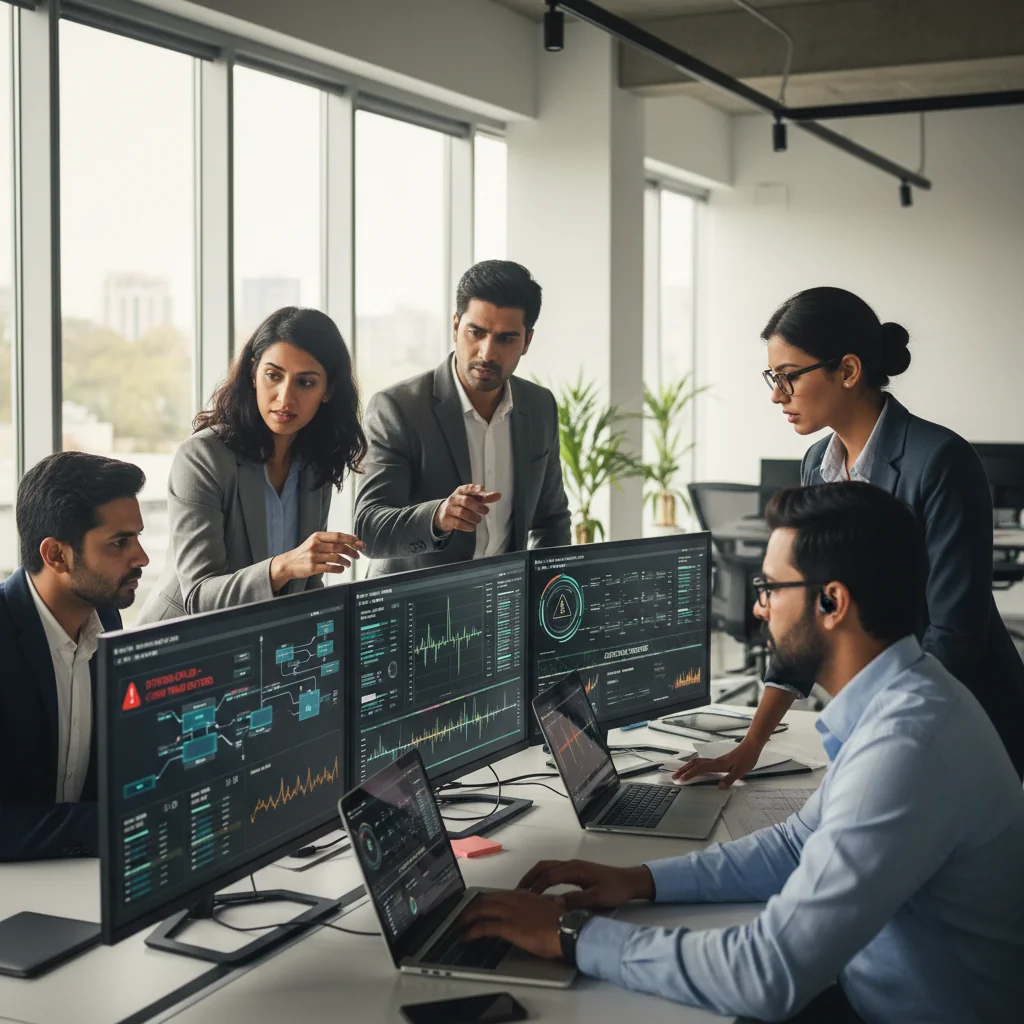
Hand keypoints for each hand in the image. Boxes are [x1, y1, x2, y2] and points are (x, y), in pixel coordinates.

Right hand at [270, 531, 363, 589]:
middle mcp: (315, 545)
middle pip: (339, 546)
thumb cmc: (305, 552)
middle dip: (352, 550)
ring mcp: (313, 556)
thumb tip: (351, 539)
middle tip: (358, 555)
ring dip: (346, 561)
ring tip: (349, 563)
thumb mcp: (315, 542)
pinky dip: (338, 569)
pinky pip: (330, 568)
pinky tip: (341, 569)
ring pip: (336, 557)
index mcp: (317, 536)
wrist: (288, 563)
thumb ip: (330, 540)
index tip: (359, 543)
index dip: (351, 539)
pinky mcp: (312, 567)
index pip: (338, 536)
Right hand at [433, 484, 500, 534]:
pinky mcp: (447, 519)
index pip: (468, 488)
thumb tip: (499, 495)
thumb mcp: (472, 498)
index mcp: (461, 491)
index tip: (483, 490)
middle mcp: (454, 498)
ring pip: (462, 513)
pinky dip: (467, 526)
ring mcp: (449, 509)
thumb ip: (485, 497)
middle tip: (486, 511)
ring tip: (478, 520)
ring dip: (474, 518)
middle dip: (478, 507)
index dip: (476, 489)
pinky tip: (472, 526)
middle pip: (466, 501)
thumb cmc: (461, 504)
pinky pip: (458, 523)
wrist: (443, 514)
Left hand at [458, 891, 562, 959]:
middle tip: (464, 916)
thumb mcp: (545, 910)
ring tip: (460, 925)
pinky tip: (466, 937)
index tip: (479, 907)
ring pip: (481, 909)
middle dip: (472, 907)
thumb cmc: (560, 923)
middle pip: (486, 899)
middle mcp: (514, 899)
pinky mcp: (508, 926)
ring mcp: (510, 912)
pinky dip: (472, 931)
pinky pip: (484, 927)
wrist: (566, 930)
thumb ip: (534, 908)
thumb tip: (531, 913)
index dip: (485, 901)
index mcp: (523, 895)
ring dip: (468, 917)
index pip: (498, 895)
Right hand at [517, 860, 653, 910]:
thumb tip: (555, 904)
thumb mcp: (597, 897)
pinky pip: (554, 871)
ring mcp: (574, 867)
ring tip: (524, 891)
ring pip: (548, 867)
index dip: (535, 886)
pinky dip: (543, 878)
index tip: (523, 898)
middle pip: (543, 867)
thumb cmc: (616, 889)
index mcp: (575, 870)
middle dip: (529, 878)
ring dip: (534, 877)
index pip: (548, 876)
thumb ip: (577, 900)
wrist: (630, 881)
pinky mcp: (576, 871)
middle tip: (516, 892)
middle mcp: (571, 865)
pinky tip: (541, 890)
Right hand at [672, 736, 763, 787]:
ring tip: (681, 773)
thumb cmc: (746, 758)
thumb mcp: (740, 771)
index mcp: (717, 764)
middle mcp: (714, 762)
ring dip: (688, 767)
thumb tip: (719, 787)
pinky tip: (696, 770)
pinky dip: (695, 766)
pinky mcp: (719, 761)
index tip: (680, 779)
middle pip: (694, 763)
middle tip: (674, 776)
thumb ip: (729, 779)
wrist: (751, 746)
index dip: (689, 774)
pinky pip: (702, 763)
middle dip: (683, 769)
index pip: (699, 769)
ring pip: (697, 762)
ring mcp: (716, 760)